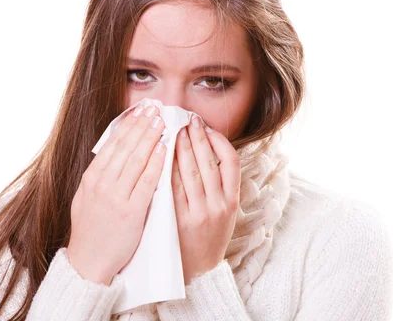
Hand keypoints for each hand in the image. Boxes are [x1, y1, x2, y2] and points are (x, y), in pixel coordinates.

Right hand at [66, 105, 166, 285]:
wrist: (88, 262)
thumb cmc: (90, 229)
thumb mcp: (86, 197)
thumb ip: (99, 175)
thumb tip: (112, 152)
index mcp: (91, 178)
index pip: (112, 144)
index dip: (127, 125)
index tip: (139, 111)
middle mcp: (101, 183)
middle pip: (124, 146)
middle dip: (141, 125)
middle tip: (155, 109)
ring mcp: (115, 197)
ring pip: (135, 159)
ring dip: (150, 137)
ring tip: (161, 121)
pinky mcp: (130, 212)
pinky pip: (146, 182)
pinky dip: (155, 163)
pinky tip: (164, 149)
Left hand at [171, 114, 240, 283]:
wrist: (199, 273)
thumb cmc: (210, 238)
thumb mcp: (225, 214)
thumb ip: (220, 186)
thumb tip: (208, 151)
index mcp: (232, 201)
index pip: (231, 162)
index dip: (219, 141)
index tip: (207, 127)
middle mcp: (218, 205)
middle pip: (207, 162)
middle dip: (196, 137)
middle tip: (186, 119)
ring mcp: (199, 212)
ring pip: (189, 171)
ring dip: (180, 147)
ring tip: (172, 130)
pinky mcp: (179, 219)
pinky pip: (172, 187)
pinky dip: (167, 167)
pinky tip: (161, 154)